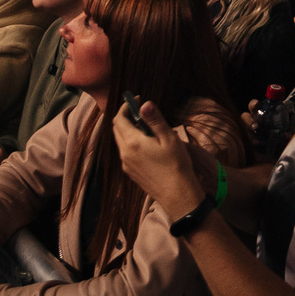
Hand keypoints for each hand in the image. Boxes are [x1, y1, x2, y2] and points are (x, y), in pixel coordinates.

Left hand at [112, 98, 215, 218]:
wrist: (177, 195)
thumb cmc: (176, 165)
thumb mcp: (169, 138)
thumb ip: (155, 120)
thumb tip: (144, 104)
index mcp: (132, 143)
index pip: (119, 119)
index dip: (126, 107)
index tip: (137, 100)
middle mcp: (125, 154)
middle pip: (117, 130)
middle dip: (126, 117)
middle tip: (142, 112)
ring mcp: (126, 165)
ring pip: (121, 142)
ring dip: (128, 131)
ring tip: (147, 128)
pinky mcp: (131, 173)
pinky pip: (126, 153)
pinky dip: (131, 143)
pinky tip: (148, 145)